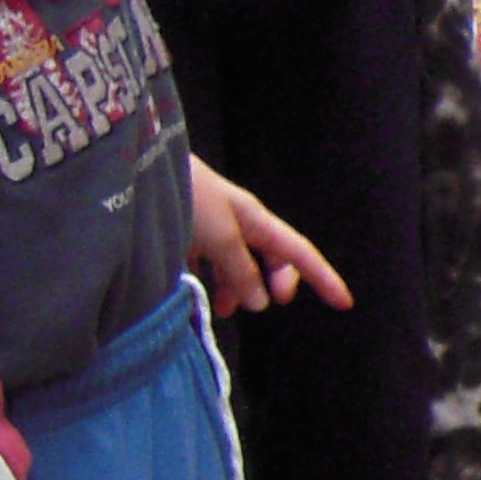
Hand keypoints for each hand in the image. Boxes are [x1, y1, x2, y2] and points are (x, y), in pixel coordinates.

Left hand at [188, 163, 352, 317]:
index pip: (299, 253)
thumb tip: (261, 303)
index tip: (345, 304)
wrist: (135, 170)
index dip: (323, 278)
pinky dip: (210, 280)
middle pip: (271, 259)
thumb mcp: (219, 236)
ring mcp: (212, 227)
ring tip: (222, 309)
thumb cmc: (185, 197)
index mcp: (255, 219)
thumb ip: (241, 271)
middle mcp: (238, 223)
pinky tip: (198, 292)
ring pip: (238, 264)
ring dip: (237, 288)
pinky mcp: (186, 233)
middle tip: (263, 307)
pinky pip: (209, 263)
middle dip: (274, 284)